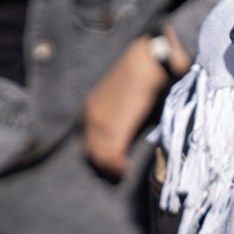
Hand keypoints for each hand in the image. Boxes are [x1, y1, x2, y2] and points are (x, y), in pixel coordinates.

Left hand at [84, 34, 169, 177]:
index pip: (87, 138)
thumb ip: (120, 114)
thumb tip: (128, 132)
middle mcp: (90, 117)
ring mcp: (99, 125)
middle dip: (103, 164)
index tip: (112, 159)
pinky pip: (111, 158)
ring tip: (123, 171)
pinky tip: (128, 168)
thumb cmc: (141, 72)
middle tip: (117, 170)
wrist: (146, 61)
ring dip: (111, 168)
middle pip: (90, 151)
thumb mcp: (123, 94)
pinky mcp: (113, 130)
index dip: (98, 151)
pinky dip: (119, 167)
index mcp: (90, 107)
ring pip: (99, 157)